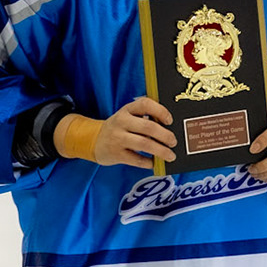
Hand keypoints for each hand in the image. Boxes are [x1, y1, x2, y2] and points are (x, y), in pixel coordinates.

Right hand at [56, 97, 176, 166]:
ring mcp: (118, 138)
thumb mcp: (127, 116)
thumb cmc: (119, 128)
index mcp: (127, 110)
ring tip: (170, 155)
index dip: (160, 110)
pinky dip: (148, 162)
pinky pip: (136, 160)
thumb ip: (144, 117)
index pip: (145, 104)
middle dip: (165, 135)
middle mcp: (121, 122)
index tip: (169, 120)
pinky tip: (154, 163)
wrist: (93, 140)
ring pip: (144, 144)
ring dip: (161, 151)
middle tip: (174, 142)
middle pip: (148, 127)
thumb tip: (169, 126)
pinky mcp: (116, 154)